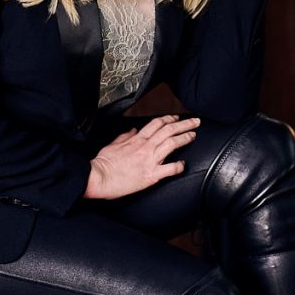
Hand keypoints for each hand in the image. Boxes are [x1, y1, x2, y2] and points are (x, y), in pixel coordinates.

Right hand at [83, 115, 199, 199]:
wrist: (99, 177)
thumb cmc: (103, 163)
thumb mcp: (113, 144)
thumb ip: (125, 136)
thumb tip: (132, 130)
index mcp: (136, 139)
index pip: (157, 123)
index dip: (169, 119)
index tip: (176, 118)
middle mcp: (145, 147)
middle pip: (169, 129)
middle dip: (184, 124)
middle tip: (195, 122)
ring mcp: (150, 160)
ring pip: (172, 143)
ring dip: (185, 137)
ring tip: (193, 135)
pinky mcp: (151, 175)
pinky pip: (170, 169)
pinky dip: (179, 166)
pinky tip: (184, 164)